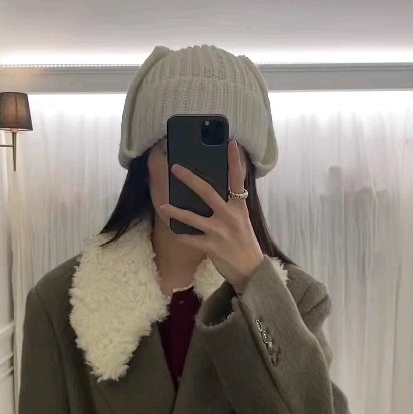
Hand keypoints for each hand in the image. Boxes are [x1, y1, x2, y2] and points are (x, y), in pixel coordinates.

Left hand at [159, 140, 263, 291]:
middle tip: (175, 167)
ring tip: (162, 205)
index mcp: (239, 207)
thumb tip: (210, 190)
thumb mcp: (241, 220)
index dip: (234, 162)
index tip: (231, 144)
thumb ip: (230, 205)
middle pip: (207, 192)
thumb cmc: (243, 242)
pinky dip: (180, 235)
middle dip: (190, 179)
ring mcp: (220, 232)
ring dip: (175, 211)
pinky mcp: (211, 247)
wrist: (249, 269)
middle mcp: (230, 217)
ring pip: (192, 218)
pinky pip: (190, 239)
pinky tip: (171, 230)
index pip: (237, 180)